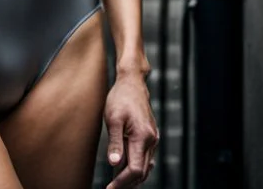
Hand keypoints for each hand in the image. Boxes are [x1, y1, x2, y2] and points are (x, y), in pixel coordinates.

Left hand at [104, 67, 158, 186]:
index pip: (135, 170)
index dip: (122, 182)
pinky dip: (137, 168)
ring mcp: (153, 139)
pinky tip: (127, 172)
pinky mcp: (151, 137)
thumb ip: (115, 142)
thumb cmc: (120, 98)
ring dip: (132, 178)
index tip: (109, 188)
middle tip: (111, 188)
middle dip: (126, 184)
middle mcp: (151, 140)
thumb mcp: (113, 118)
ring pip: (145, 167)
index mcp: (142, 137)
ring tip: (116, 184)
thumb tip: (114, 164)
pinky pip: (146, 158)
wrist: (132, 83)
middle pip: (142, 172)